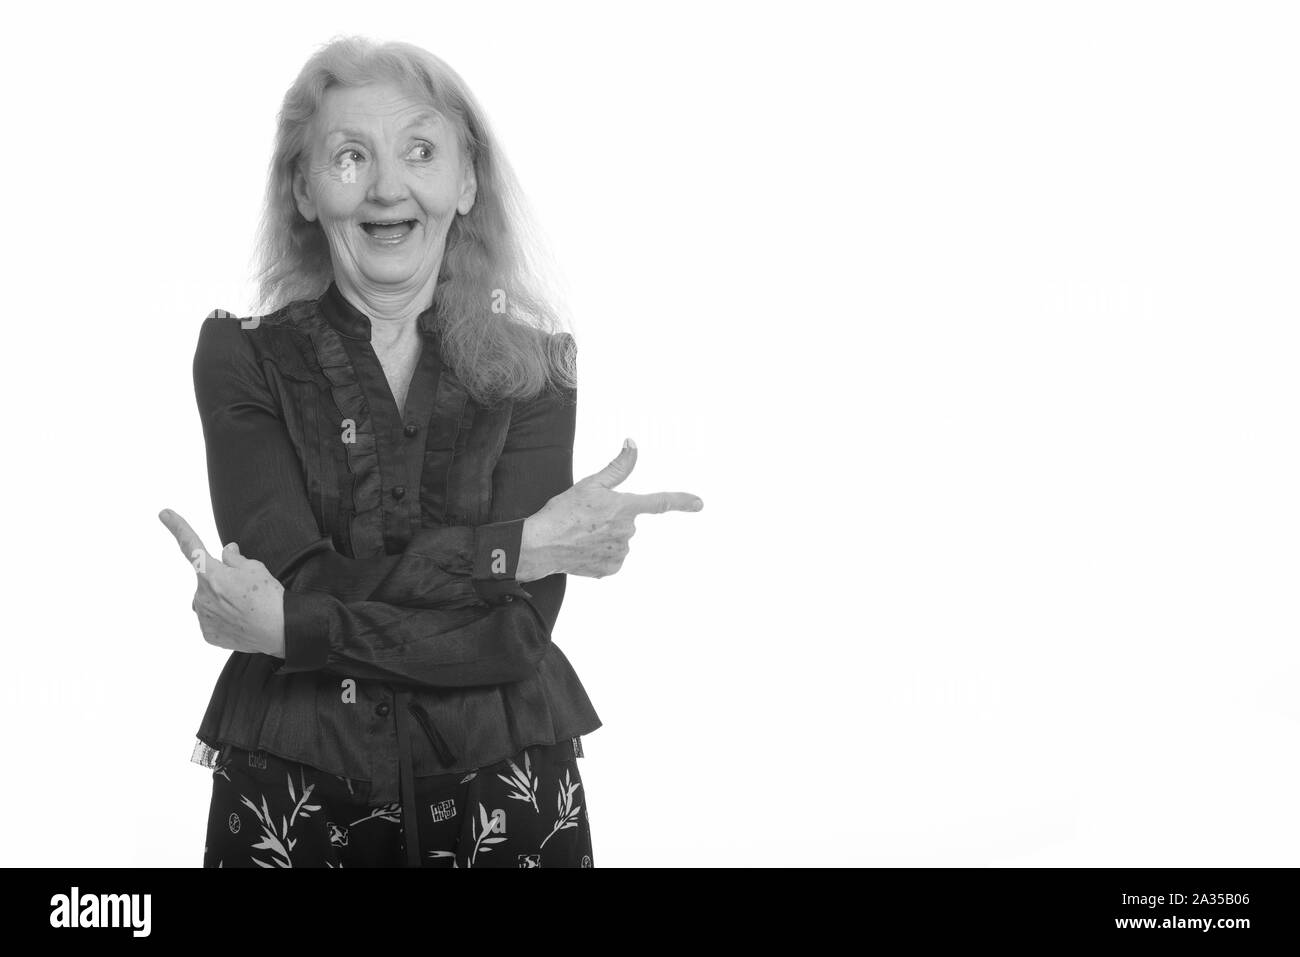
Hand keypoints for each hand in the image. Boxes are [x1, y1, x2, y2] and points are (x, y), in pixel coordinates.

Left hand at [158, 508, 285, 657]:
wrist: (279, 630)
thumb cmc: (269, 597)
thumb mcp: (255, 568)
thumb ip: (234, 558)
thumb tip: (225, 551)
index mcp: (212, 575)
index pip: (191, 546)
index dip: (177, 528)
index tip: (164, 514)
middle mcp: (201, 596)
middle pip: (207, 581)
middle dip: (221, 581)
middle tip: (247, 591)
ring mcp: (203, 617)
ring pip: (208, 601)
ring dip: (222, 601)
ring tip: (246, 608)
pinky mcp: (208, 634)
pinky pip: (211, 620)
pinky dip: (224, 619)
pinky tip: (241, 621)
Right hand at [517, 439, 702, 580]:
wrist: (541, 545)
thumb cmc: (563, 512)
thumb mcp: (590, 483)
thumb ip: (618, 466)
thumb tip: (633, 443)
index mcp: (625, 507)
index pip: (660, 502)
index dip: (682, 501)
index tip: (699, 503)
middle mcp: (628, 531)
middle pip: (628, 521)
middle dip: (613, 518)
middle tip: (587, 518)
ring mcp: (621, 552)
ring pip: (620, 539)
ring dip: (606, 536)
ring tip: (582, 534)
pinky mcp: (611, 569)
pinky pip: (612, 557)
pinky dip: (600, 553)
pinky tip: (584, 548)